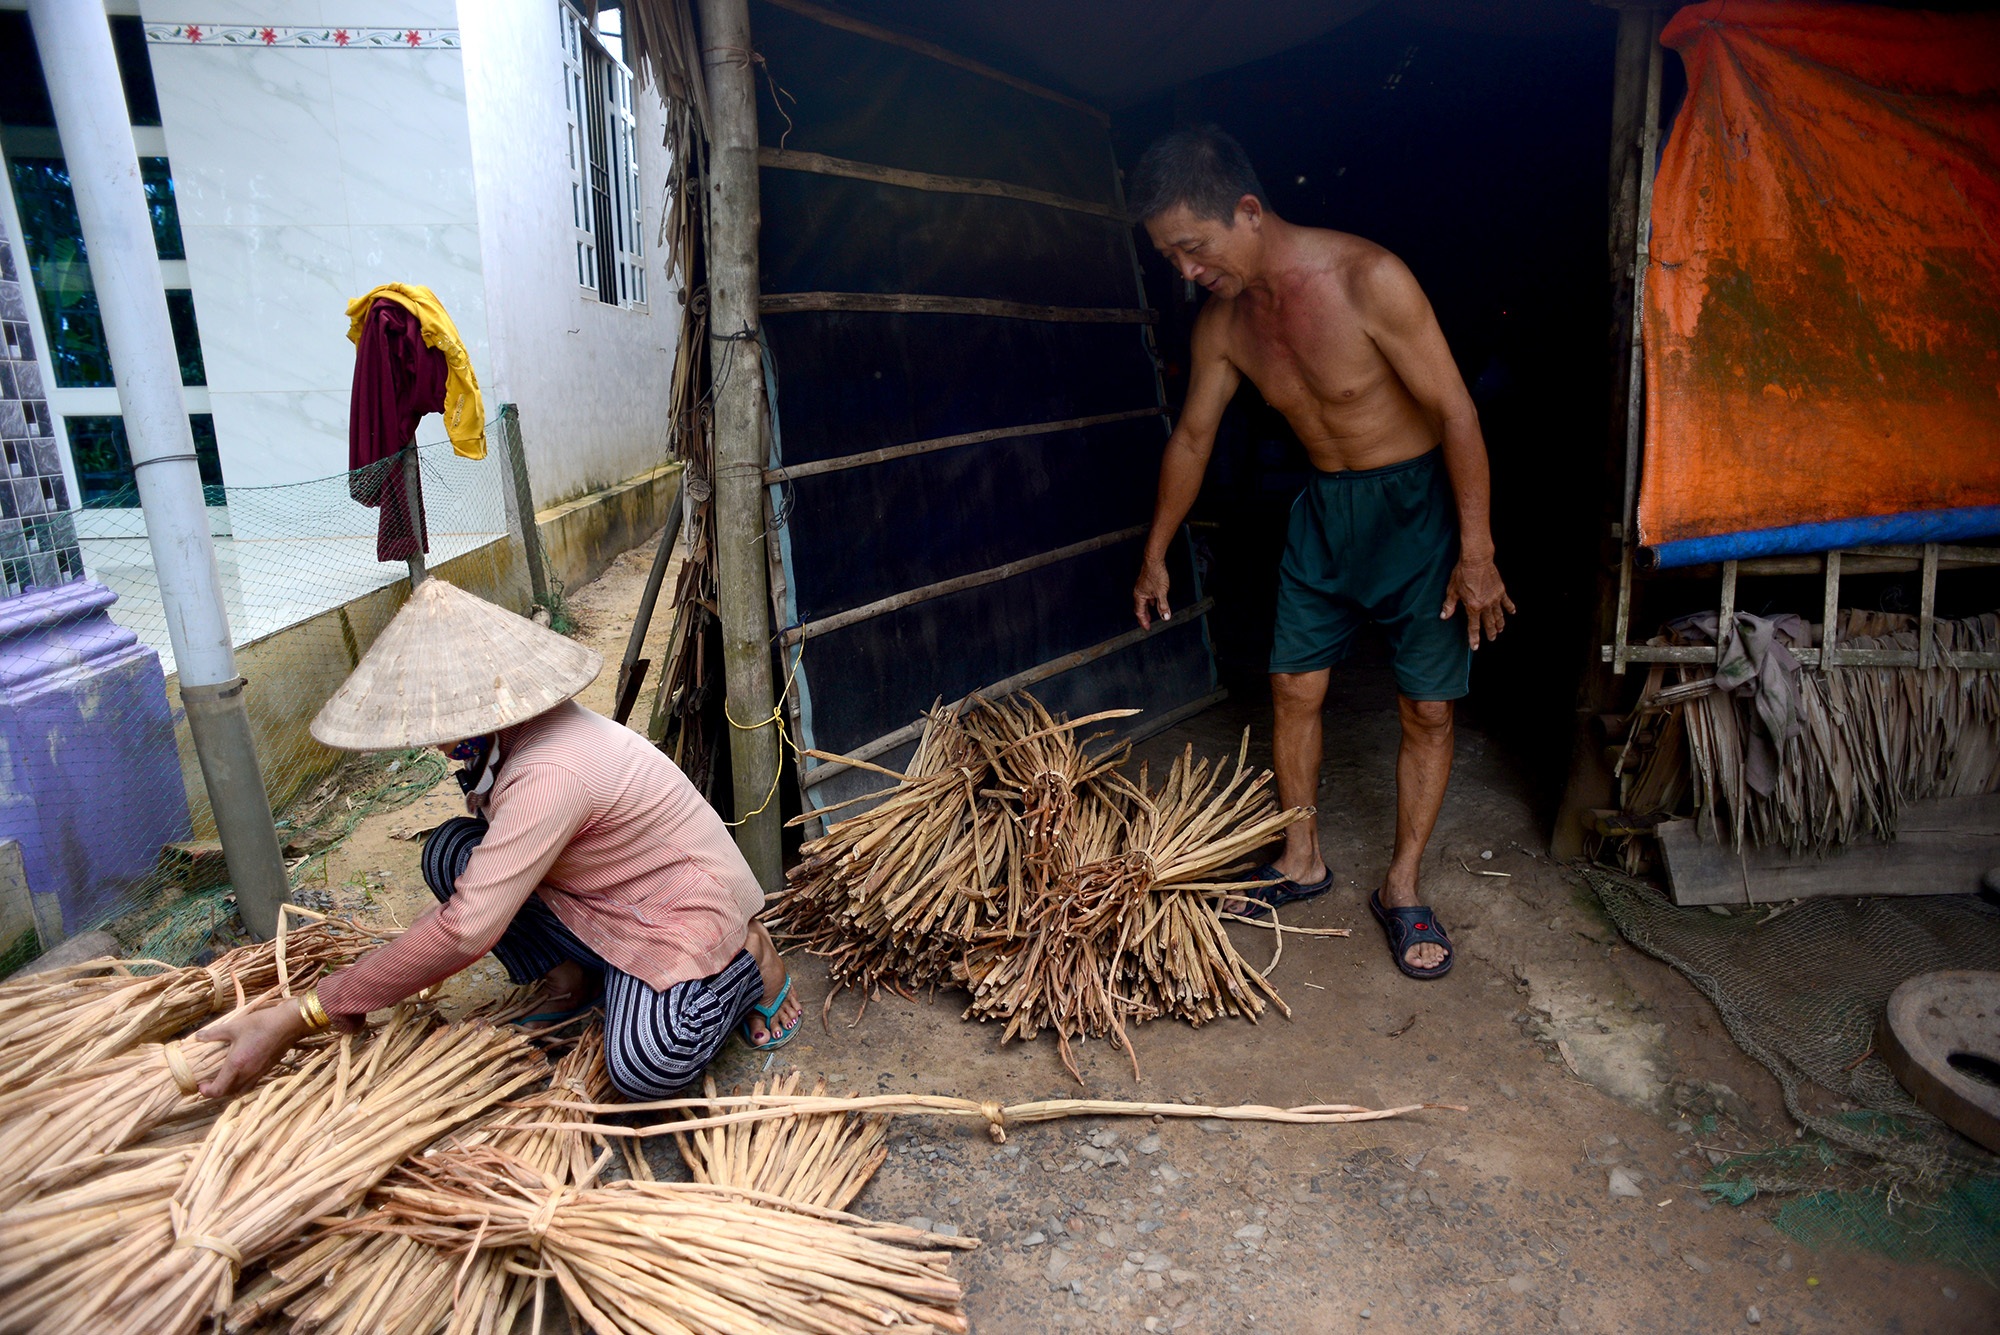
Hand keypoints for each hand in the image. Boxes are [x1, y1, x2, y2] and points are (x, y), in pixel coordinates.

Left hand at [192, 997, 310, 1098]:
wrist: (289, 1023)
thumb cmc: (261, 1024)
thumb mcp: (234, 1026)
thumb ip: (214, 1033)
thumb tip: (198, 1036)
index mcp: (236, 1065)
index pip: (218, 1090)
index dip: (206, 1092)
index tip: (200, 1085)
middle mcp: (247, 1074)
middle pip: (228, 1093)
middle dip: (216, 1091)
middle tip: (209, 1082)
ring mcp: (259, 1073)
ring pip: (241, 1090)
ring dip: (230, 1088)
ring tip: (224, 1078)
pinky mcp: (267, 1069)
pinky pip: (251, 1083)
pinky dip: (242, 1083)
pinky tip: (241, 1071)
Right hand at [1133, 558, 1171, 628]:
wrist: (1154, 560)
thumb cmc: (1156, 574)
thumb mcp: (1162, 593)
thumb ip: (1163, 606)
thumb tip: (1165, 617)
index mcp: (1139, 596)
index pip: (1139, 613)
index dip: (1144, 621)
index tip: (1147, 628)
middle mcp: (1138, 592)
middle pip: (1139, 608)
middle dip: (1144, 617)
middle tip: (1147, 624)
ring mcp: (1141, 587)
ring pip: (1143, 602)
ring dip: (1146, 609)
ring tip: (1151, 615)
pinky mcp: (1145, 583)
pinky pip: (1146, 596)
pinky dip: (1149, 602)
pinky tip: (1154, 601)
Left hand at [1441, 556, 1515, 649]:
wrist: (1477, 560)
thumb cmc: (1462, 574)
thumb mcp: (1452, 590)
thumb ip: (1449, 605)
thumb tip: (1443, 617)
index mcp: (1473, 607)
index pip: (1473, 627)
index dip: (1474, 638)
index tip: (1475, 647)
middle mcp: (1486, 605)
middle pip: (1489, 623)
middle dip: (1490, 633)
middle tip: (1492, 639)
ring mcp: (1495, 598)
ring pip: (1499, 615)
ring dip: (1500, 624)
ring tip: (1500, 630)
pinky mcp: (1501, 590)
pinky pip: (1507, 602)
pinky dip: (1510, 608)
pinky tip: (1512, 613)